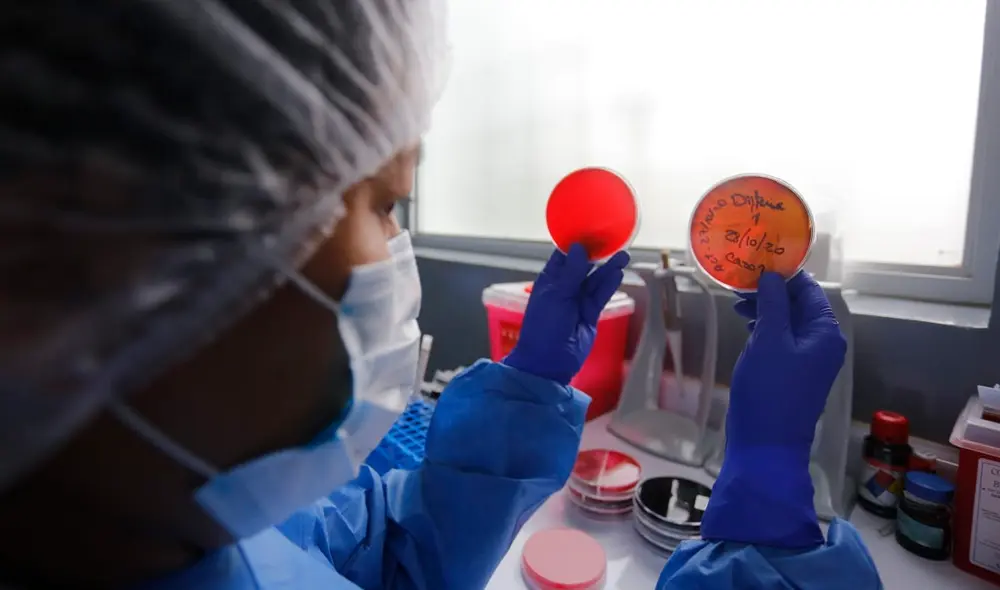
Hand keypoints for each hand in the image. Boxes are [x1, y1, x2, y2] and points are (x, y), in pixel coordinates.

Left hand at [503, 244, 629, 384]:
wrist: (549, 361)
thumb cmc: (544, 326)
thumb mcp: (557, 296)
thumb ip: (571, 273)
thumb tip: (579, 247)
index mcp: (550, 279)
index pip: (564, 255)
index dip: (578, 242)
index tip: (592, 227)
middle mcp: (565, 287)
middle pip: (584, 265)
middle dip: (597, 252)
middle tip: (614, 238)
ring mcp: (578, 300)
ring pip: (596, 279)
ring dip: (608, 267)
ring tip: (624, 254)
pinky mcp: (590, 313)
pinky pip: (601, 294)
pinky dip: (610, 284)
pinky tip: (619, 272)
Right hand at [728, 271, 845, 451]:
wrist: (766, 445)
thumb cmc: (769, 391)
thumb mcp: (769, 341)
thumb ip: (773, 303)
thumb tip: (772, 274)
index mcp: (825, 333)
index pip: (808, 290)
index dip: (783, 273)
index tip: (754, 261)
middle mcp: (821, 343)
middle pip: (798, 304)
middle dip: (771, 291)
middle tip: (739, 281)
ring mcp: (806, 359)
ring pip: (787, 321)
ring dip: (765, 308)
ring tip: (736, 301)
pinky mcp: (790, 372)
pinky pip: (780, 339)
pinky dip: (764, 327)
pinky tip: (744, 323)